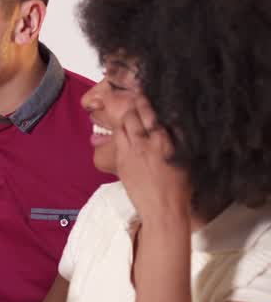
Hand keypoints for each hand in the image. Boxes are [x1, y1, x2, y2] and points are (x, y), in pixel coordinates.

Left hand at [114, 94, 189, 224]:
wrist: (162, 209)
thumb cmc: (180, 187)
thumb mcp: (185, 158)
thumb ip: (178, 138)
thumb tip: (173, 122)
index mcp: (163, 141)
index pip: (150, 113)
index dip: (145, 101)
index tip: (144, 92)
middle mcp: (144, 144)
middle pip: (132, 116)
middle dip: (133, 107)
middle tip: (135, 101)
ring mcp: (129, 153)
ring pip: (122, 127)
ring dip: (125, 119)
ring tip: (130, 116)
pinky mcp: (121, 163)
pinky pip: (117, 142)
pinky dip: (120, 134)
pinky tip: (125, 134)